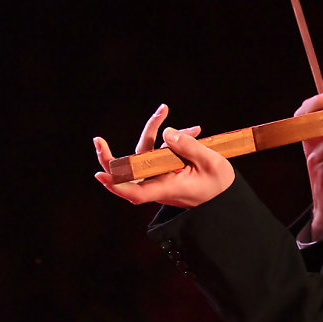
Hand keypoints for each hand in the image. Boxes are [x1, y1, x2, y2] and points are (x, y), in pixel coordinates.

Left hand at [93, 103, 234, 207]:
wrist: (225, 194)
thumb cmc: (219, 184)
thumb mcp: (210, 163)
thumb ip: (188, 147)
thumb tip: (166, 132)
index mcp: (167, 189)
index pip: (137, 192)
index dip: (117, 185)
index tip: (101, 174)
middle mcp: (159, 183)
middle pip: (130, 170)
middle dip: (112, 156)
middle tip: (97, 140)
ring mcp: (160, 175)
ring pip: (147, 153)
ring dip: (160, 133)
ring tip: (195, 128)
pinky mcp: (165, 168)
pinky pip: (160, 151)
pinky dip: (174, 139)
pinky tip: (195, 131)